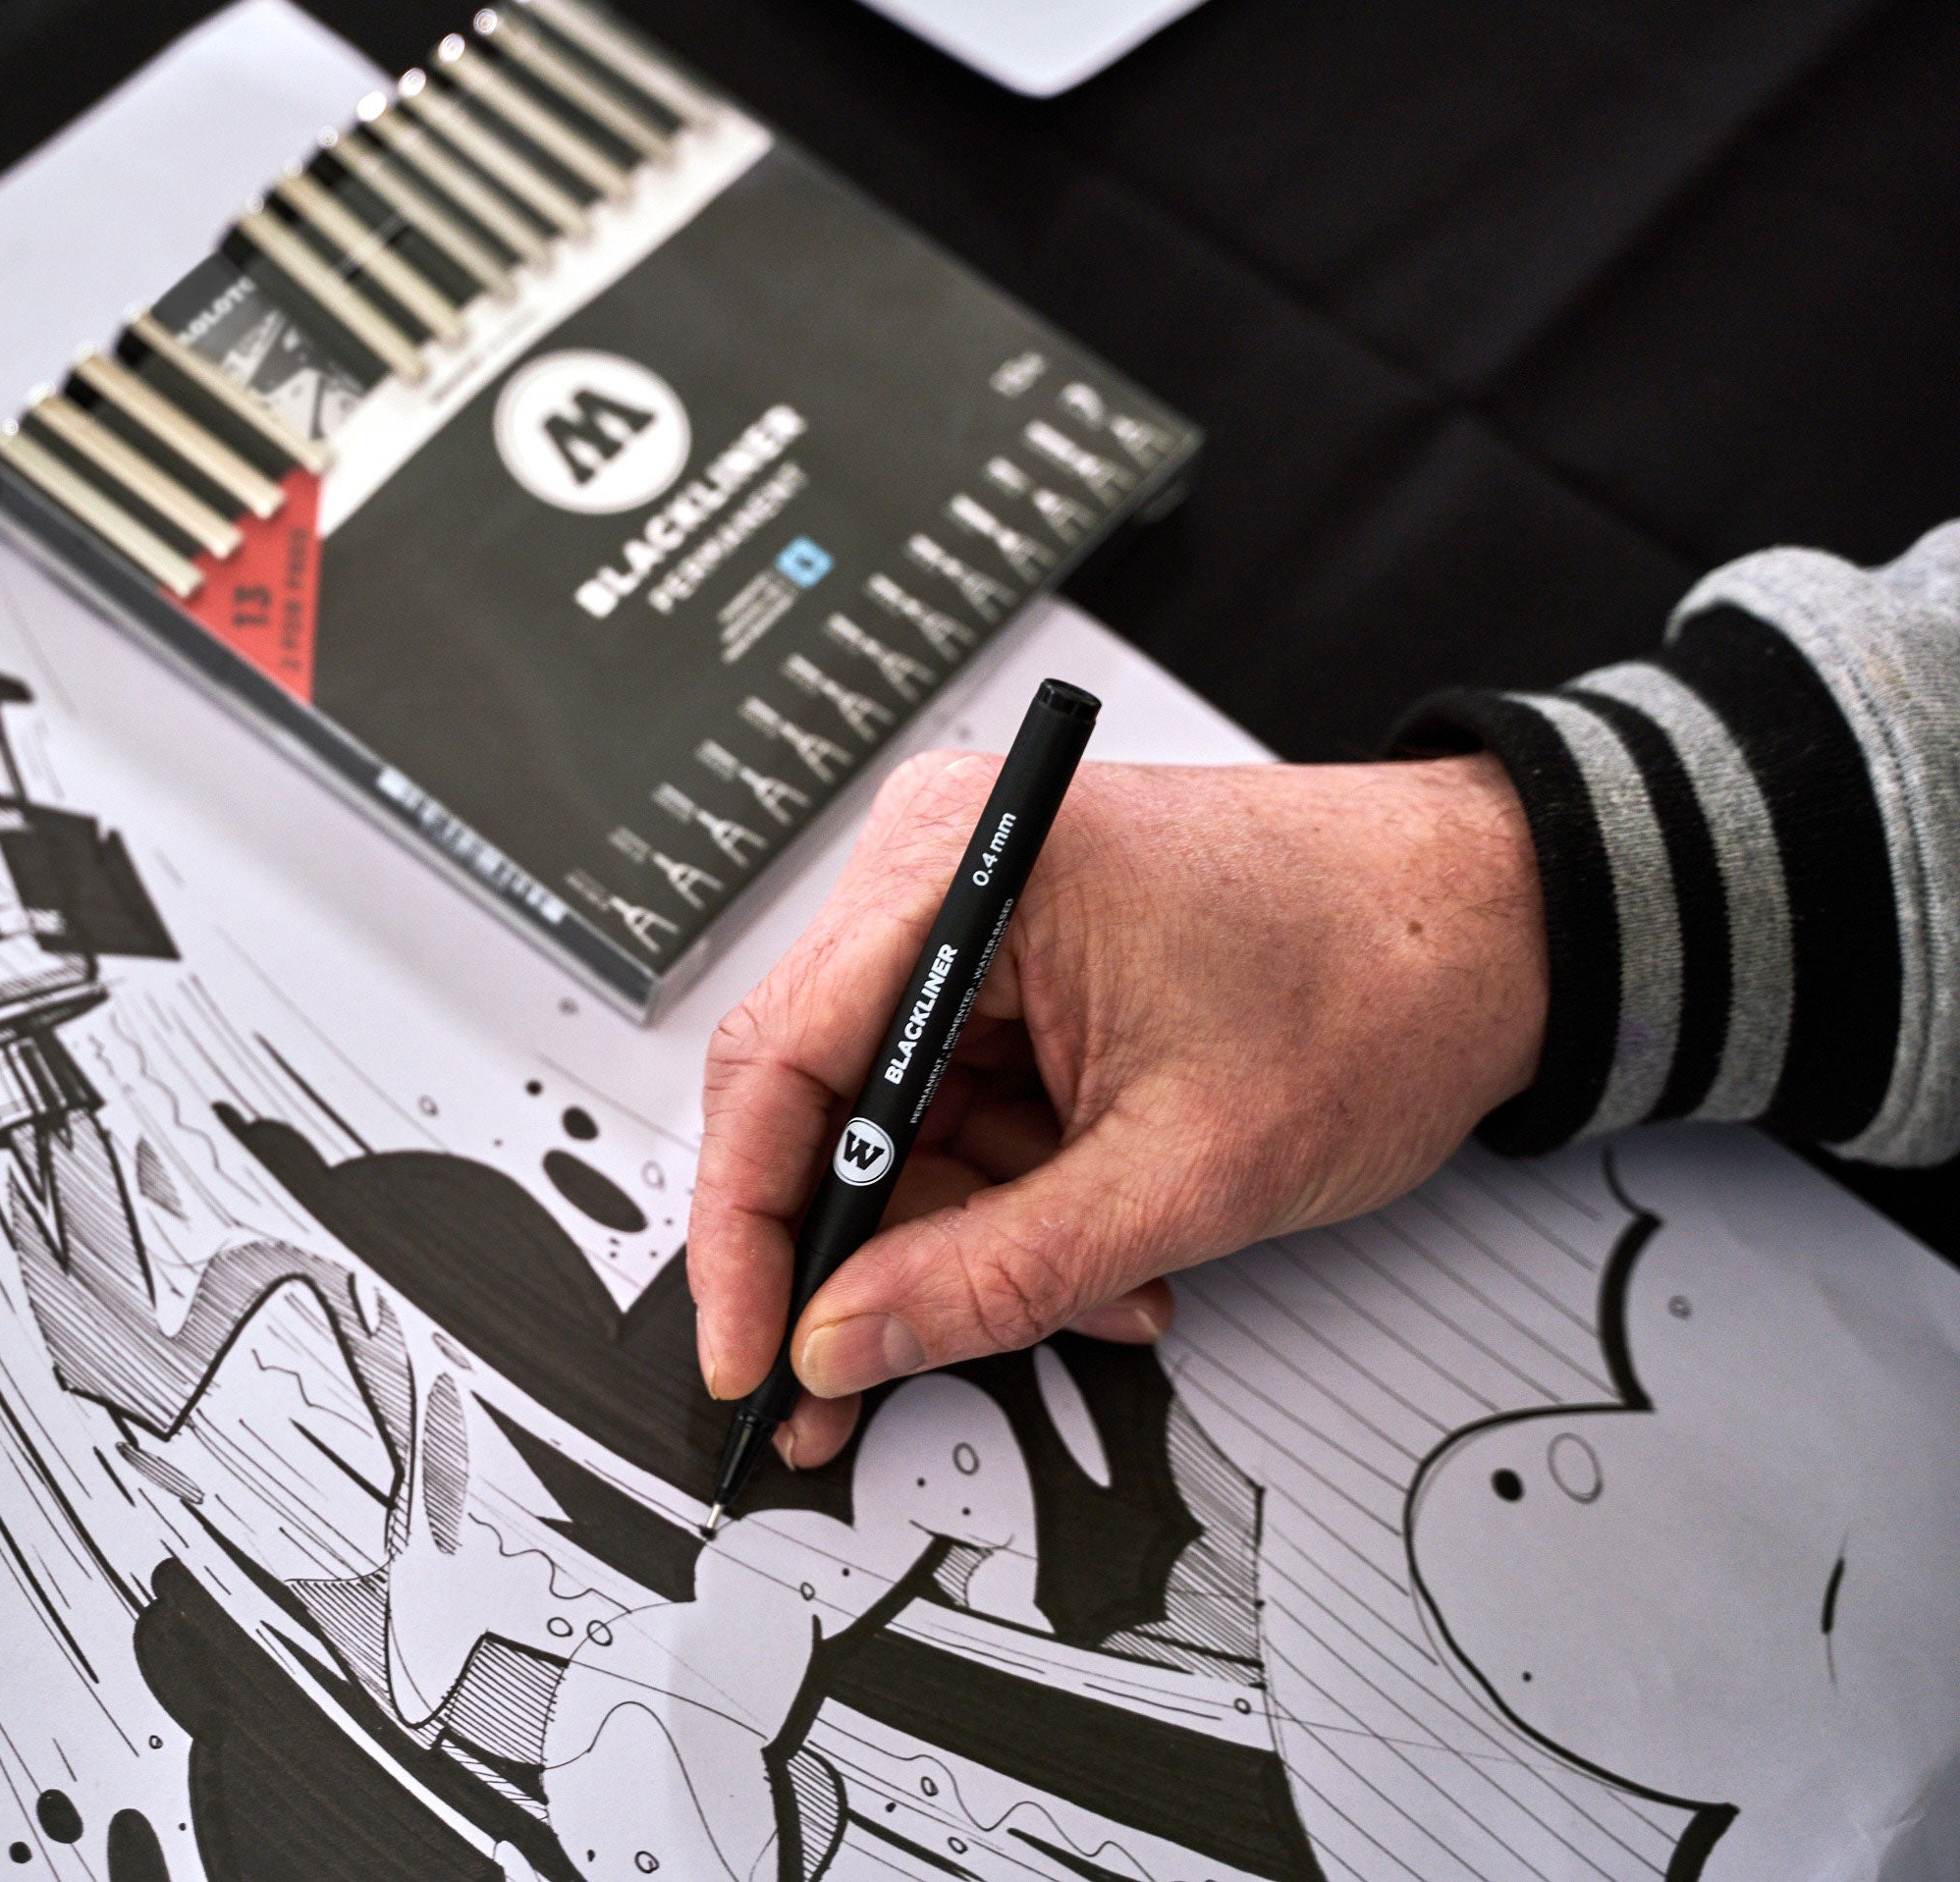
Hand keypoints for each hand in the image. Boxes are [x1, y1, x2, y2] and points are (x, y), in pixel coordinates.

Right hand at [690, 750, 1544, 1468]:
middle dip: (876, 1252)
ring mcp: (971, 905)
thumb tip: (844, 1344)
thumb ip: (993, 1273)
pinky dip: (1010, 1186)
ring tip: (1099, 1290)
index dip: (749, 1232)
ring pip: (892, 1119)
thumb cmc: (1379, 983)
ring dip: (969, 1231)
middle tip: (862, 1385)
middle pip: (824, 1099)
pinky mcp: (1009, 952)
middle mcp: (940, 866)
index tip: (751, 1356)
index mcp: (962, 869)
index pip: (781, 1066)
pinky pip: (953, 1098)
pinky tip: (1099, 1233)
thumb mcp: (1184, 1171)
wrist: (1502, 922)